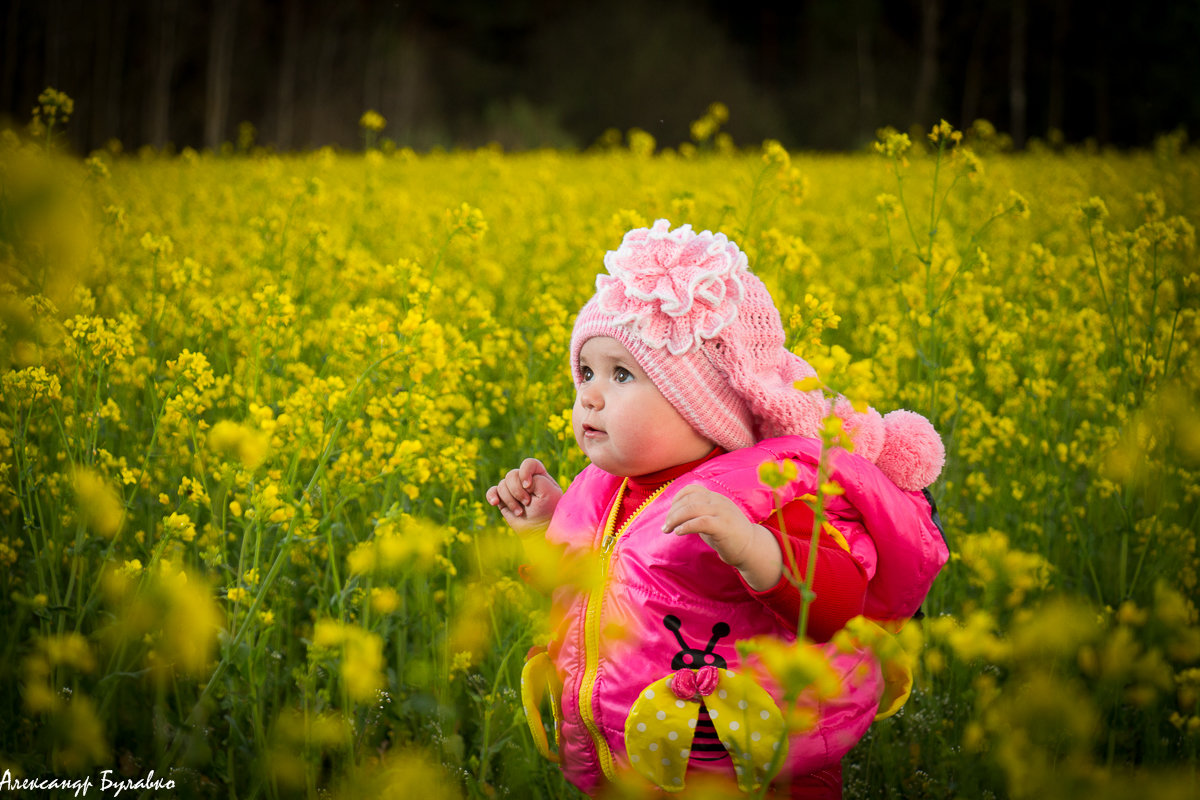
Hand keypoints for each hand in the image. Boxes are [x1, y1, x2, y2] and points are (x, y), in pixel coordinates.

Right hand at [485, 458, 562, 534]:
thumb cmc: (548, 511)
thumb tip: (520, 481)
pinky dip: (492, 496)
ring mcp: (513, 490)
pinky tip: (495, 503)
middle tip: (527, 503)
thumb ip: (536, 479)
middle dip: (517, 491)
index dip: (525, 472)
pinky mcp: (503, 500)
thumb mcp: (549, 493)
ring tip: (520, 512)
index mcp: (538, 475)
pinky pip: (492, 492)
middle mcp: (524, 480)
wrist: (540, 531)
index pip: (528, 464)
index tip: (528, 486)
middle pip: (512, 474)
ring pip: (502, 484)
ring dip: (510, 500)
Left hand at [662, 485, 782, 589]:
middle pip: (689, 500)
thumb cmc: (728, 535)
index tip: (670, 513)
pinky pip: (701, 522)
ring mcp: (722, 513)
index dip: (676, 499)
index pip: (692, 490)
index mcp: (715, 498)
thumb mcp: (712, 519)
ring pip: (692, 508)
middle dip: (672, 512)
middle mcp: (718, 502)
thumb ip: (698, 514)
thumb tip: (675, 515)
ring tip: (668, 530)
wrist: (751, 548)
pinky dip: (686, 526)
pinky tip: (679, 532)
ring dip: (675, 519)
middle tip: (665, 527)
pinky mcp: (723, 526)